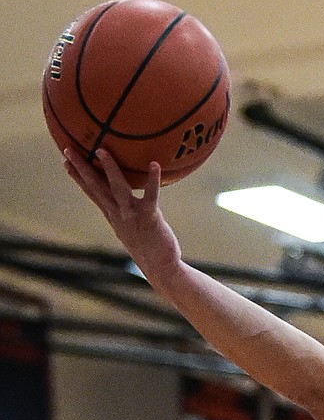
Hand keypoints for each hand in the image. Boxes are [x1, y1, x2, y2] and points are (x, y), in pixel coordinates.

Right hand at [61, 147, 182, 279]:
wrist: (162, 270)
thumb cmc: (150, 247)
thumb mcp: (132, 228)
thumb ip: (126, 213)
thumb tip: (127, 201)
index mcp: (113, 215)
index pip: (92, 193)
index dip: (78, 177)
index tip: (65, 162)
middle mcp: (119, 214)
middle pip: (96, 187)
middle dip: (81, 168)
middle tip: (67, 149)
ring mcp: (132, 216)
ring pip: (117, 188)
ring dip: (109, 169)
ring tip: (101, 150)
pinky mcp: (150, 218)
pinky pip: (150, 196)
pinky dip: (153, 180)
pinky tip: (154, 164)